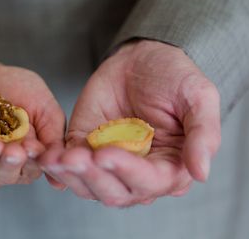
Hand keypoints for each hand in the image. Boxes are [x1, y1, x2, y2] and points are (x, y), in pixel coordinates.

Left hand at [0, 57, 65, 186]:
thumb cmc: (16, 88)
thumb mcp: (44, 107)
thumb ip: (54, 136)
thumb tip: (60, 182)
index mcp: (21, 157)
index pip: (28, 171)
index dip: (31, 163)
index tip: (34, 149)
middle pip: (1, 175)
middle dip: (8, 165)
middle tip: (14, 151)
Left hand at [40, 40, 220, 205]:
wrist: (142, 57)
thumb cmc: (175, 77)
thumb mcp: (198, 96)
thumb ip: (203, 134)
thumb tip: (201, 174)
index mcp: (171, 166)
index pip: (150, 181)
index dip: (128, 171)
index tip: (106, 154)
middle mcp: (138, 172)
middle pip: (115, 191)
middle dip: (94, 176)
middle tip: (76, 157)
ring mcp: (108, 162)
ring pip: (88, 185)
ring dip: (70, 175)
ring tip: (54, 158)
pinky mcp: (84, 146)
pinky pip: (67, 165)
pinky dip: (55, 165)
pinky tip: (44, 155)